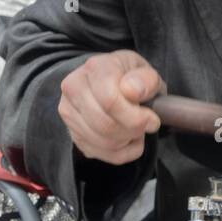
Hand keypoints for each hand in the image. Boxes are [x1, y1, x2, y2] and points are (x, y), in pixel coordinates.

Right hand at [58, 49, 166, 164]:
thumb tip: (132, 91)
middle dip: (133, 130)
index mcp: (95, 68)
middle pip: (105, 125)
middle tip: (147, 125)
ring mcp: (69, 112)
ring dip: (127, 141)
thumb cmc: (132, 78)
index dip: (136, 117)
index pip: (110, 101)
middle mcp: (74, 87)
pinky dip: (120, 152)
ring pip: (102, 142)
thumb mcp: (146, 72)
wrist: (115, 82)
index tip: (152, 119)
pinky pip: (99, 153)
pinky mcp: (72, 133)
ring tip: (136, 129)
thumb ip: (145, 80)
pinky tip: (127, 138)